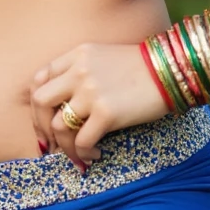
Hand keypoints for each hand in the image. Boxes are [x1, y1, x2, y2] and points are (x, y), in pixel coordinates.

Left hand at [31, 42, 171, 170]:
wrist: (171, 71)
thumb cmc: (140, 68)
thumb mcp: (103, 57)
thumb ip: (80, 71)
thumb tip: (63, 105)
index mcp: (76, 55)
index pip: (39, 78)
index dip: (37, 104)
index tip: (45, 120)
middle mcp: (79, 71)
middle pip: (40, 101)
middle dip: (41, 125)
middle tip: (53, 143)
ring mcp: (91, 91)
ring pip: (59, 126)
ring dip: (65, 146)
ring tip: (79, 153)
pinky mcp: (107, 112)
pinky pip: (82, 141)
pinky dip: (84, 153)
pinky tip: (96, 154)